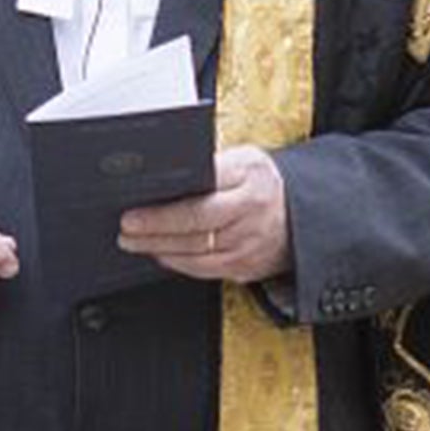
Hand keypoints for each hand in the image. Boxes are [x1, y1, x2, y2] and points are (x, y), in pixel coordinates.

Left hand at [117, 144, 289, 282]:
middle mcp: (251, 212)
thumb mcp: (244, 160)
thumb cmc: (263, 182)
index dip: (165, 208)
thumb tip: (164, 174)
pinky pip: (205, 270)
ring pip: (196, 253)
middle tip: (126, 228)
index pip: (201, 194)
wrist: (303, 214)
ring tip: (133, 241)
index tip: (134, 210)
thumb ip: (211, 166)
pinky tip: (159, 254)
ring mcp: (249, 244)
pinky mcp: (246, 268)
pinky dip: (178, 263)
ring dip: (159, 249)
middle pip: (195, 226)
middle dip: (154, 229)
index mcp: (248, 177)